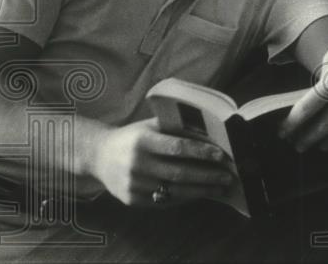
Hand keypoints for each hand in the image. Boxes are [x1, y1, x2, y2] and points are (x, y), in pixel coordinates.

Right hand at [91, 119, 233, 206]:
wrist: (100, 156)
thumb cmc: (134, 137)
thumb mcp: (151, 126)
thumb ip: (176, 129)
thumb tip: (212, 135)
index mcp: (142, 140)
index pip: (177, 147)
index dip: (201, 152)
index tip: (221, 156)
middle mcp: (136, 164)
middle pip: (179, 173)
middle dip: (207, 176)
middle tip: (228, 176)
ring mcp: (133, 185)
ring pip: (173, 191)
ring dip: (201, 190)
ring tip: (220, 187)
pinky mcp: (131, 200)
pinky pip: (163, 201)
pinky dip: (185, 198)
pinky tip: (200, 193)